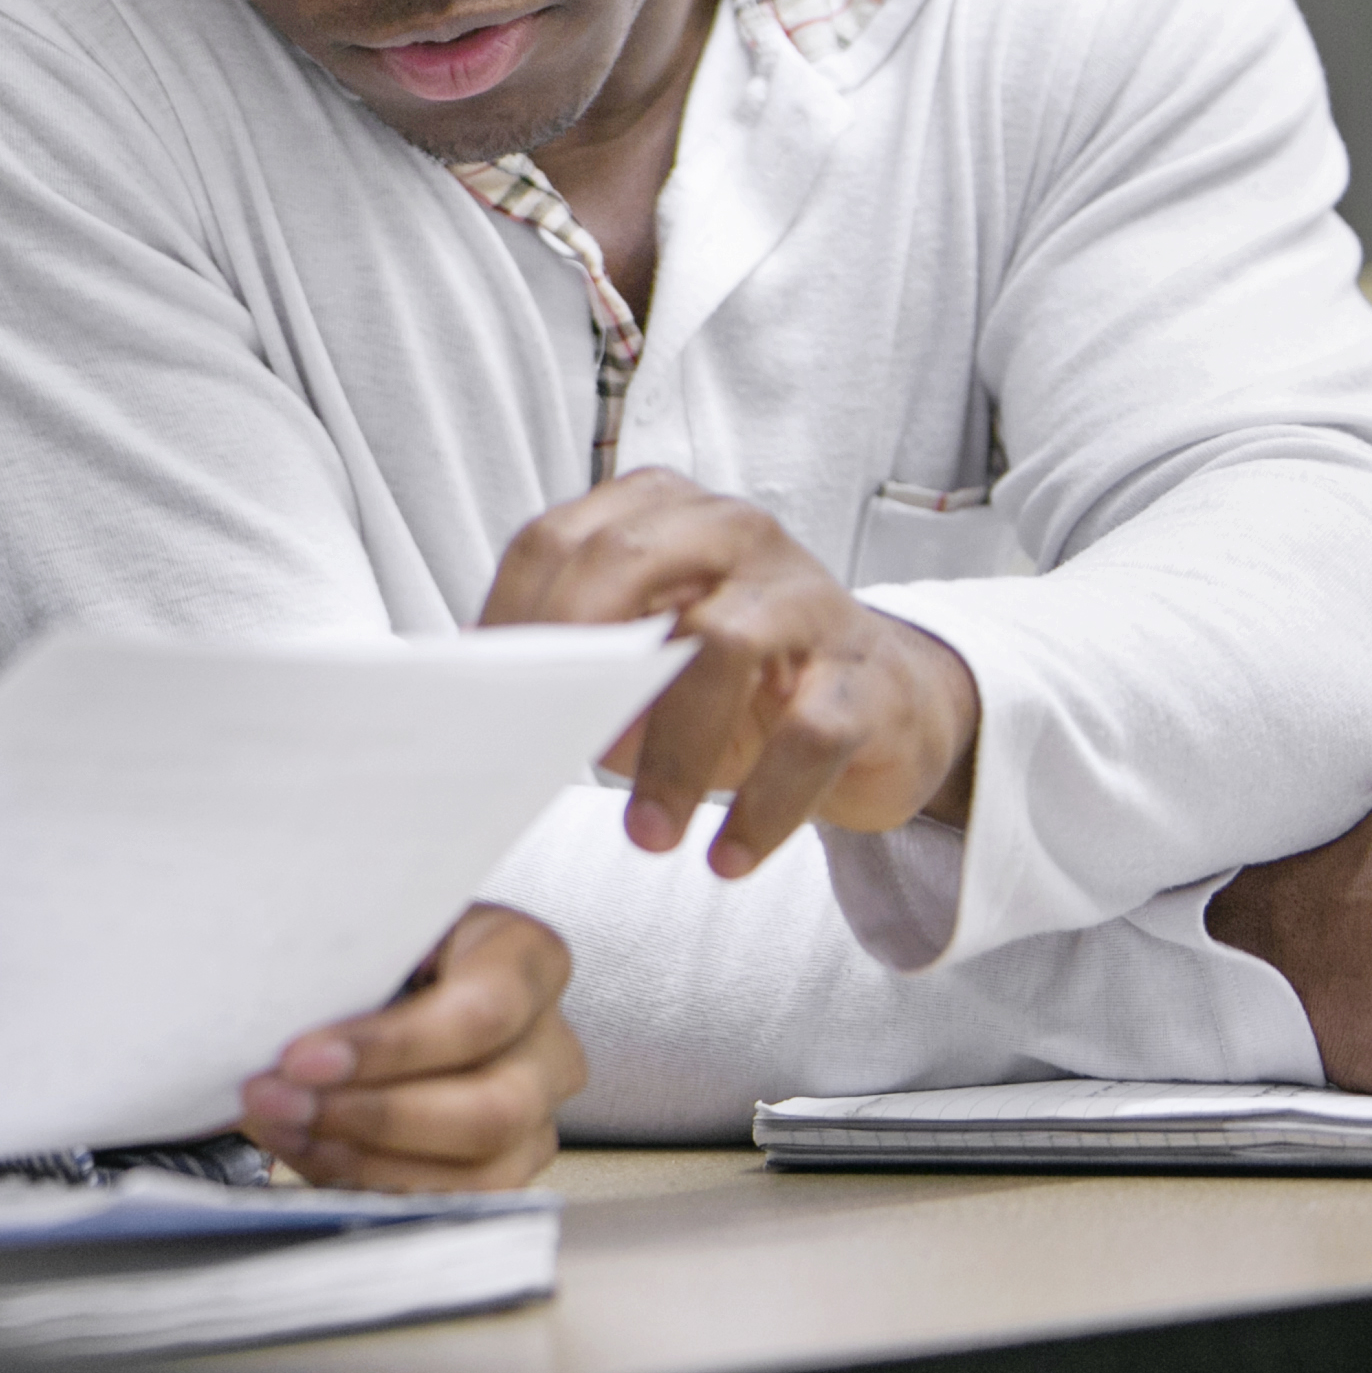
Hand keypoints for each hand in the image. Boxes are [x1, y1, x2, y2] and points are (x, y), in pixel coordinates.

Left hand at [238, 906, 583, 1189]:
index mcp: (528, 960)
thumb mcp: (371, 926)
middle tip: (279, 1099)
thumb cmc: (382, 946)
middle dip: (371, 1116)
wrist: (391, 979)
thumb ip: (344, 958)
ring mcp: (536, 1115)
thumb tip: (280, 1006)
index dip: (391, 1047)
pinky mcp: (505, 1168)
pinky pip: (452, 1201)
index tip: (302, 1057)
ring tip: (282, 1126)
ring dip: (363, 1158)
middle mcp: (549, 1043)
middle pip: (490, 1109)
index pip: (482, 1014)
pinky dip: (371, 1185)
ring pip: (477, 1169)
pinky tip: (309, 1151)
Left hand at [483, 467, 980, 877]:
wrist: (883, 705)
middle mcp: (735, 532)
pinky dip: (763, 807)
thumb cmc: (738, 681)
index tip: (488, 704)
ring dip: (673, 754)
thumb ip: (583, 666)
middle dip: (577, 659)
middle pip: (629, 562)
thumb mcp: (649, 659)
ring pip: (722, 645)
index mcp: (662, 514)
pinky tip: (726, 857)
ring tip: (646, 834)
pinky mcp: (864, 675)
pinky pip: (809, 735)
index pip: (559, 541)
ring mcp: (807, 597)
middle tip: (554, 751)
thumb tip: (503, 719)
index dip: (510, 619)